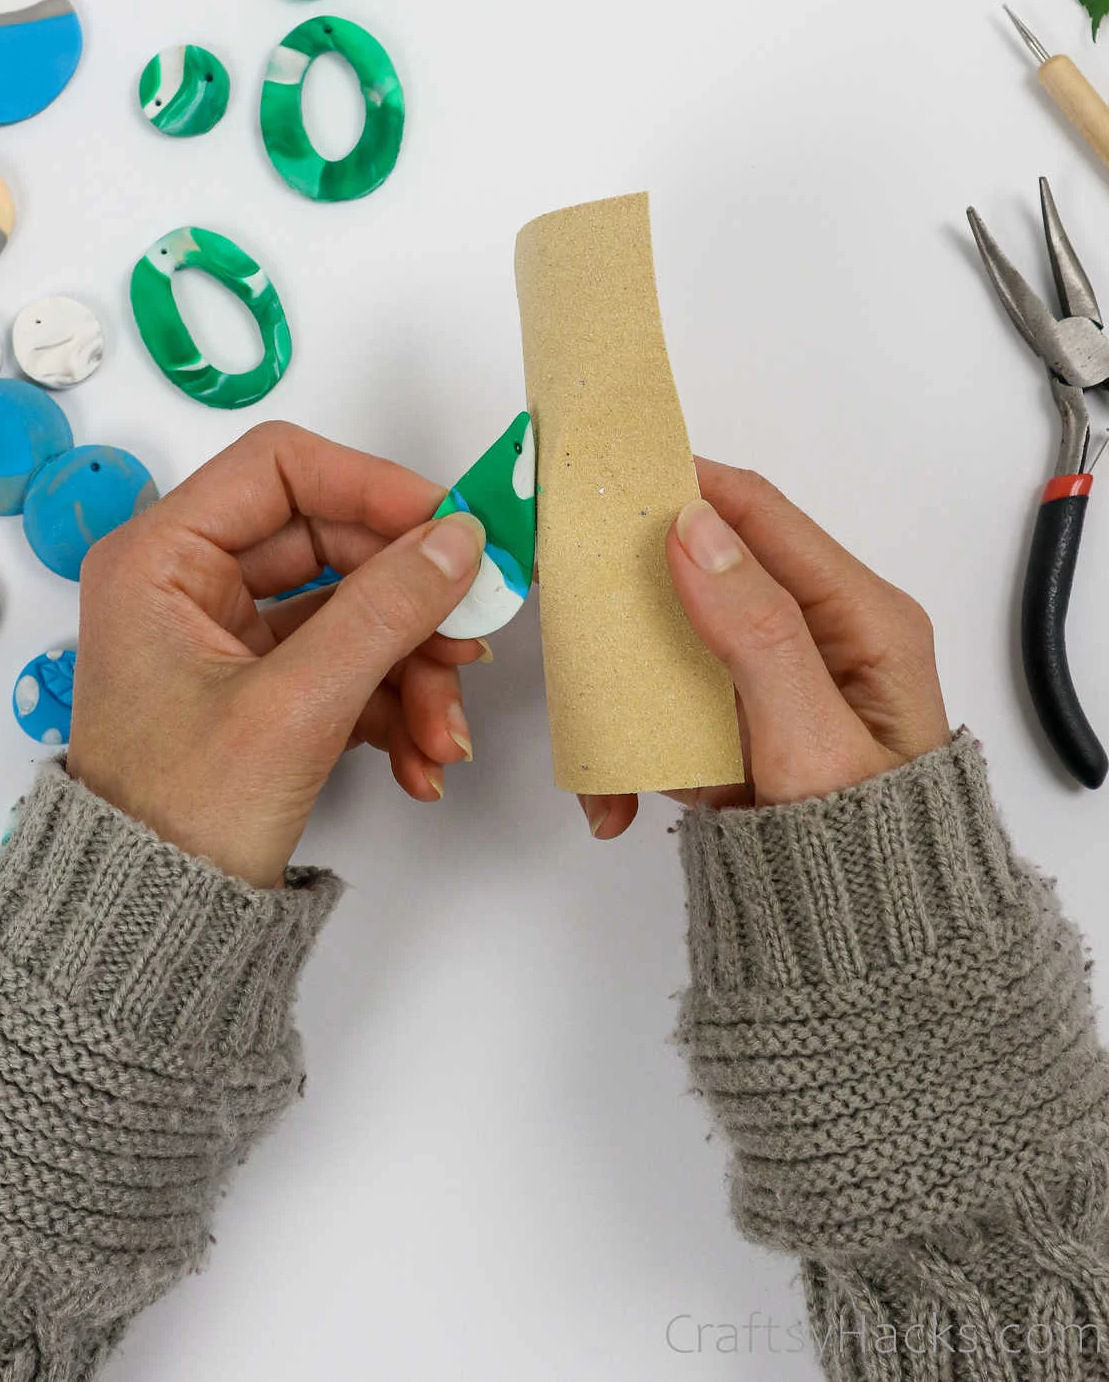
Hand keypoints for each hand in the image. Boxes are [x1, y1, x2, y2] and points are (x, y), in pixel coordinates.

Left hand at [67, 422, 487, 886]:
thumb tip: (457, 541)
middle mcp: (189, 582)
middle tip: (471, 640)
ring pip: (351, 611)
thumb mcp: (296, 707)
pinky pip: (347, 665)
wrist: (148, 935)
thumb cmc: (176, 822)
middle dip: (409, 603)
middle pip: (333, 544)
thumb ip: (384, 612)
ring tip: (447, 734)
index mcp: (160, 559)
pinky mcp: (262, 687)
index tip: (449, 526)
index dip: (373, 487)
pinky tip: (422, 760)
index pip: (281, 468)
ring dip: (413, 670)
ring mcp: (227, 636)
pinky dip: (392, 706)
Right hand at [578, 461, 950, 837]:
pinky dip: (633, 746)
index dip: (681, 481)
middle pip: (705, 570)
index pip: (758, 512)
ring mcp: (776, 685)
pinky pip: (670, 710)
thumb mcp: (811, 743)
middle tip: (564, 593)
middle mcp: (822, 638)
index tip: (600, 472)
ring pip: (674, 641)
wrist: (868, 961)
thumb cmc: (868, 858)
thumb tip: (693, 526)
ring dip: (622, 681)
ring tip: (589, 723)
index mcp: (863, 619)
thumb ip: (757, 632)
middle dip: (632, 587)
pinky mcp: (742, 731)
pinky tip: (618, 801)